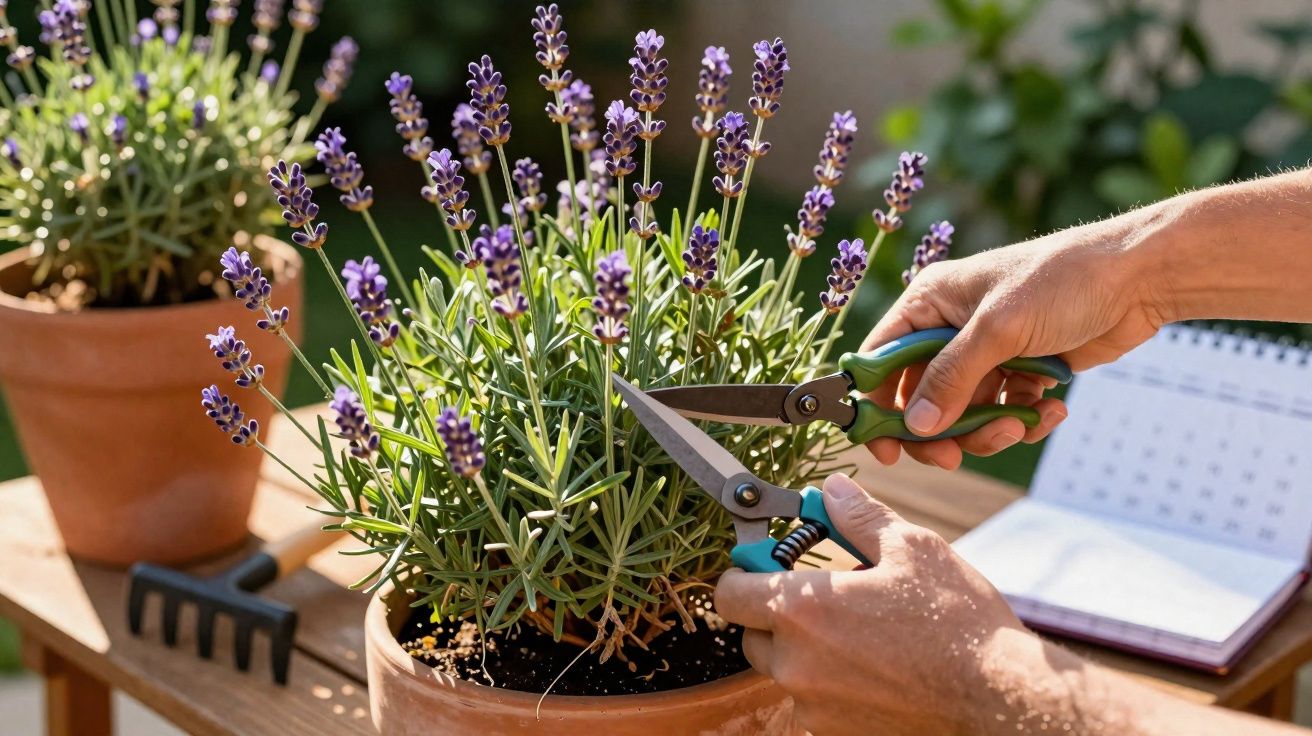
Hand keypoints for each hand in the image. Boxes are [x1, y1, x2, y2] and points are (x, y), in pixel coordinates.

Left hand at [714, 474, 1028, 734]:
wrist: (1000, 698)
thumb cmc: (957, 621)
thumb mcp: (912, 549)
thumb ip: (859, 518)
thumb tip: (831, 491)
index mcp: (804, 611)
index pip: (730, 593)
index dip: (743, 573)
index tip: (766, 563)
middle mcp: (796, 664)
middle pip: (751, 635)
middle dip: (775, 613)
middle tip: (822, 596)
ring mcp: (814, 706)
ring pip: (785, 671)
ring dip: (806, 650)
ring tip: (860, 632)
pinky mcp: (835, 734)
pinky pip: (815, 701)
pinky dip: (831, 683)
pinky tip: (874, 666)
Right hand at [862, 213, 1171, 468]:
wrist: (1139, 278)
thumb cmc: (1064, 280)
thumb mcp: (999, 328)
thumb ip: (952, 378)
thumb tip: (916, 427)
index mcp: (930, 302)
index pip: (881, 358)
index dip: (875, 403)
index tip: (884, 446)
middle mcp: (950, 327)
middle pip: (919, 396)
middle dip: (939, 430)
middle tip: (954, 456)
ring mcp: (986, 351)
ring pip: (963, 412)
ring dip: (987, 429)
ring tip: (1018, 427)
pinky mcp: (1020, 370)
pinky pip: (1002, 411)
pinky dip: (1022, 420)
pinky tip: (1051, 412)